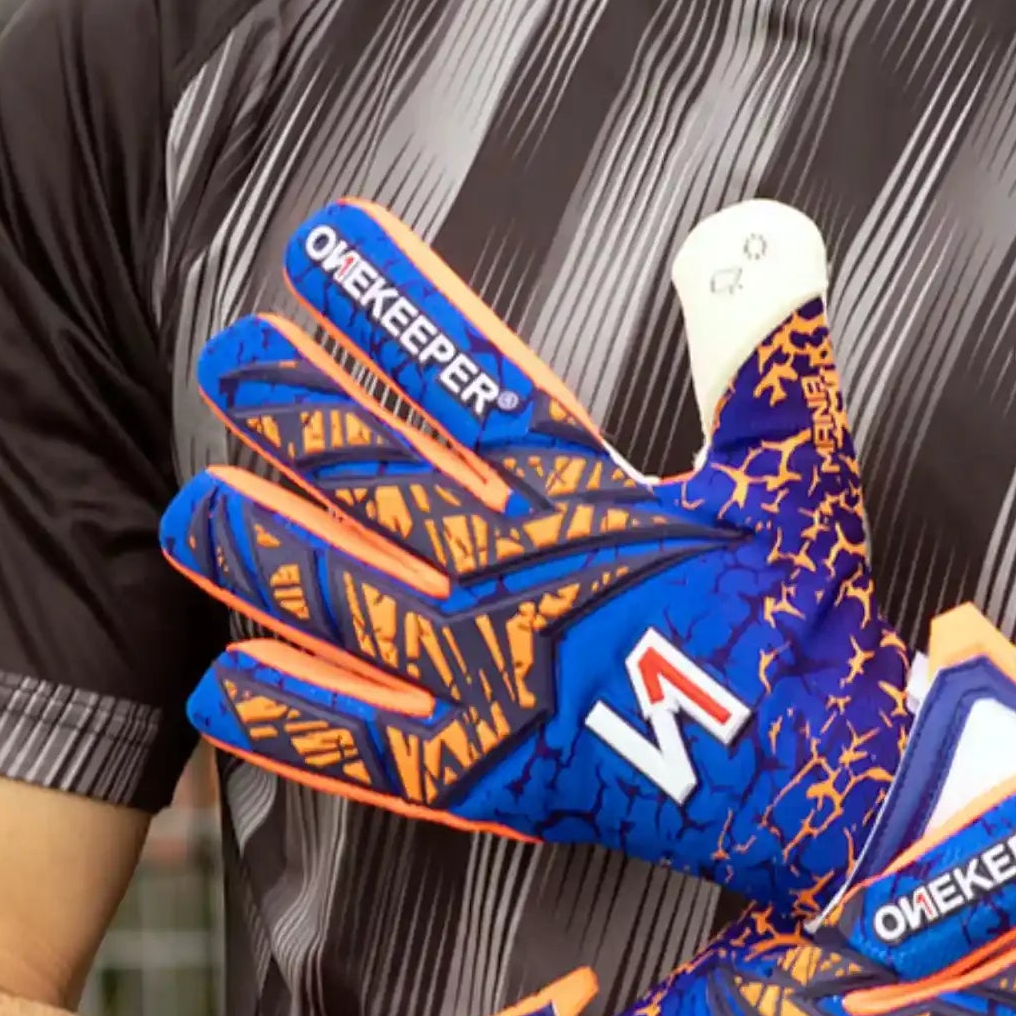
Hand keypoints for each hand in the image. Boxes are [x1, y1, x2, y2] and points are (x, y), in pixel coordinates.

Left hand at [162, 198, 908, 915]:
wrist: (821, 778)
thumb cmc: (808, 624)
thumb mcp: (794, 472)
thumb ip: (763, 355)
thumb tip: (764, 237)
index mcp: (583, 502)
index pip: (467, 383)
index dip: (390, 311)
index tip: (321, 252)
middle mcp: (516, 583)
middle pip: (379, 484)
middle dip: (300, 418)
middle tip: (235, 365)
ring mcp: (494, 681)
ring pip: (347, 605)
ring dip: (266, 555)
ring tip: (194, 513)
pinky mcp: (491, 778)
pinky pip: (368, 750)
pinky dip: (295, 721)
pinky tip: (223, 688)